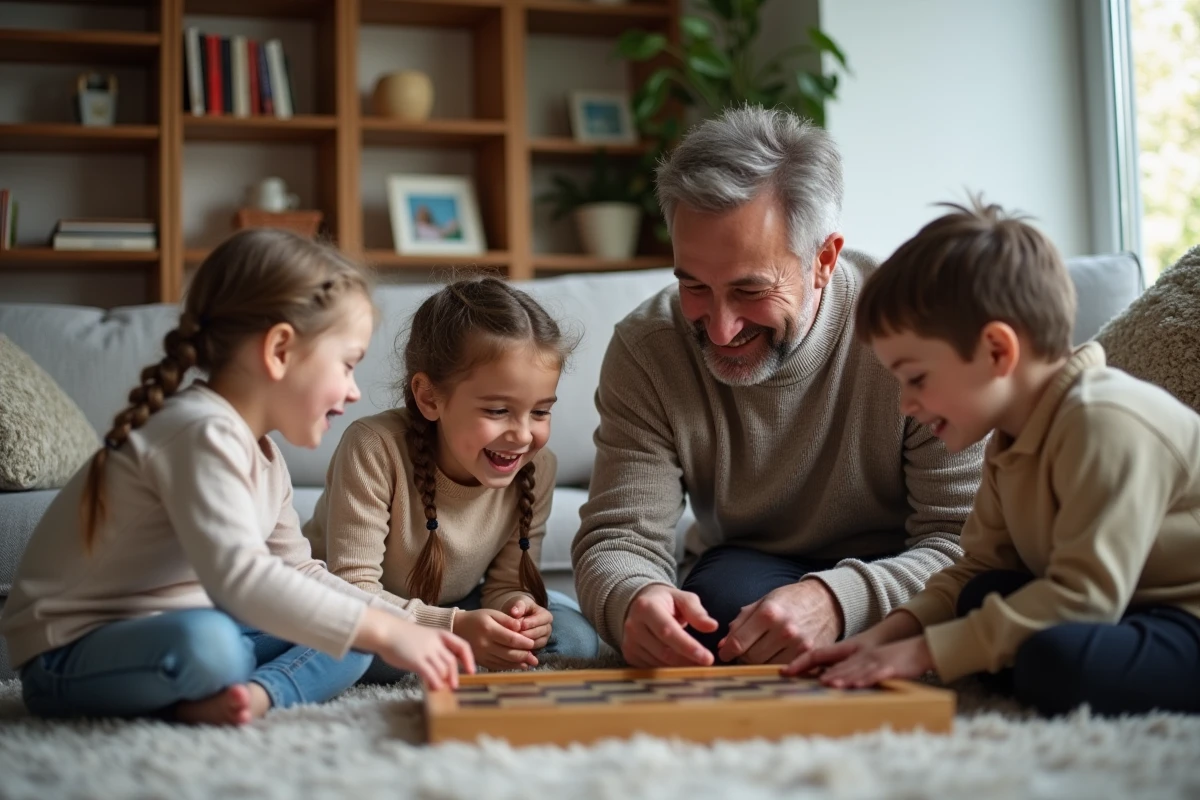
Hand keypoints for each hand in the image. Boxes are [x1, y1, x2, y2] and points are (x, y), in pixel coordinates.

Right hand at [355, 607, 474, 689]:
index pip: (462, 646)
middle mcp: (436, 643)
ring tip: (441, 688)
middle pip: (452, 661)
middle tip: (454, 686)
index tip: (471, 671)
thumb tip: (442, 669)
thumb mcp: (424, 637)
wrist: (385, 631)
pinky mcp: (416, 660)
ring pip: (443, 669)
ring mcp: (426, 651)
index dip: (468, 659)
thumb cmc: (402, 636)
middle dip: (455, 675)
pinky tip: (433, 689)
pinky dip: (435, 683)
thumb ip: (434, 650)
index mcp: (440, 634)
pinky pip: (431, 674)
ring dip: (444, 681)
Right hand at [453, 608, 538, 670]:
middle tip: (534, 656)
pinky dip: (510, 666)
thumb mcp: (491, 613)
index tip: (532, 643)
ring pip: (504, 662)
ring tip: (531, 662)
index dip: (523, 642)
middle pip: (508, 653)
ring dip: (519, 663)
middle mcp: (485, 644)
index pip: (510, 639)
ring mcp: (482, 655)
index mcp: (488, 629)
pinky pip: (498, 666)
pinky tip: (520, 665)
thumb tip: (521, 626)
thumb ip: (507, 620)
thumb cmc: (477, 619)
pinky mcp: (481, 661)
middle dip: (524, 655)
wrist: (457, 629)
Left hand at [504, 598, 552, 649]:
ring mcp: (544, 639)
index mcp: (546, 616)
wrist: (518, 616)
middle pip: (537, 634)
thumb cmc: (521, 608)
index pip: (539, 622)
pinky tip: (514, 646)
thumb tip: (514, 612)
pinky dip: (523, 649)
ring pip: (534, 644)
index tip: (517, 625)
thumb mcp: (521, 603)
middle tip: (512, 634)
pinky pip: (531, 651)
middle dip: (524, 634)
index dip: (527, 623)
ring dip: (523, 642)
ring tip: (512, 639)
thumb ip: (519, 606)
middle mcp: (548, 629)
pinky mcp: (537, 648)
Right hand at [622, 584, 717, 666]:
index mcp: (646, 607)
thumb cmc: (666, 602)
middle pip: (664, 651)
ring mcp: (629, 642)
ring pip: (659, 663)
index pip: (668, 631)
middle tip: (708, 665)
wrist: (638, 605)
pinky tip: (681, 665)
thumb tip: (712, 626)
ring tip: (697, 664)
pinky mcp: (629, 655)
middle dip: (688, 661)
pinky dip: (669, 669)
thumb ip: (697, 612)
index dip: (688, 646)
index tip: (707, 658)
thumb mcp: (682, 599)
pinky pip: (652, 668)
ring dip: (680, 667)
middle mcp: (633, 626)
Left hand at [718, 580, 842, 664]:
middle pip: (751, 658)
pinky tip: (777, 656)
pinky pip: (785, 669)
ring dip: (760, 662)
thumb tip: (722, 645)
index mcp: (768, 613)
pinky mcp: (811, 655)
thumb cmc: (790, 600)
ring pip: (766, 666)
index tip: (724, 654)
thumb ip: (741, 622)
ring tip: (763, 651)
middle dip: (743, 656)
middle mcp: (784, 630)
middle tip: (745, 651)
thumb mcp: (763, 602)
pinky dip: (777, 666)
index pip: (738, 643)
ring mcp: (799, 644)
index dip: (727, 652)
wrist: (826, 601)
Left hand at [783, 610, 923, 676]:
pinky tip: (856, 685)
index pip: (819, 655)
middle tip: (794, 679)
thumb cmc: (887, 658)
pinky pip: (876, 674)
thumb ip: (843, 668)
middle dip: (814, 673)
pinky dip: (865, 679)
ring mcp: (874, 660)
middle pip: (833, 664)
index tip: (783, 671)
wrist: (916, 648)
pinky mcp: (890, 668)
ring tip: (824, 684)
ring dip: (839, 677)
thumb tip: (822, 679)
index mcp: (848, 652)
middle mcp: (858, 655)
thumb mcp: (861, 661)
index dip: (801, 662)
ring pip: (853, 669)